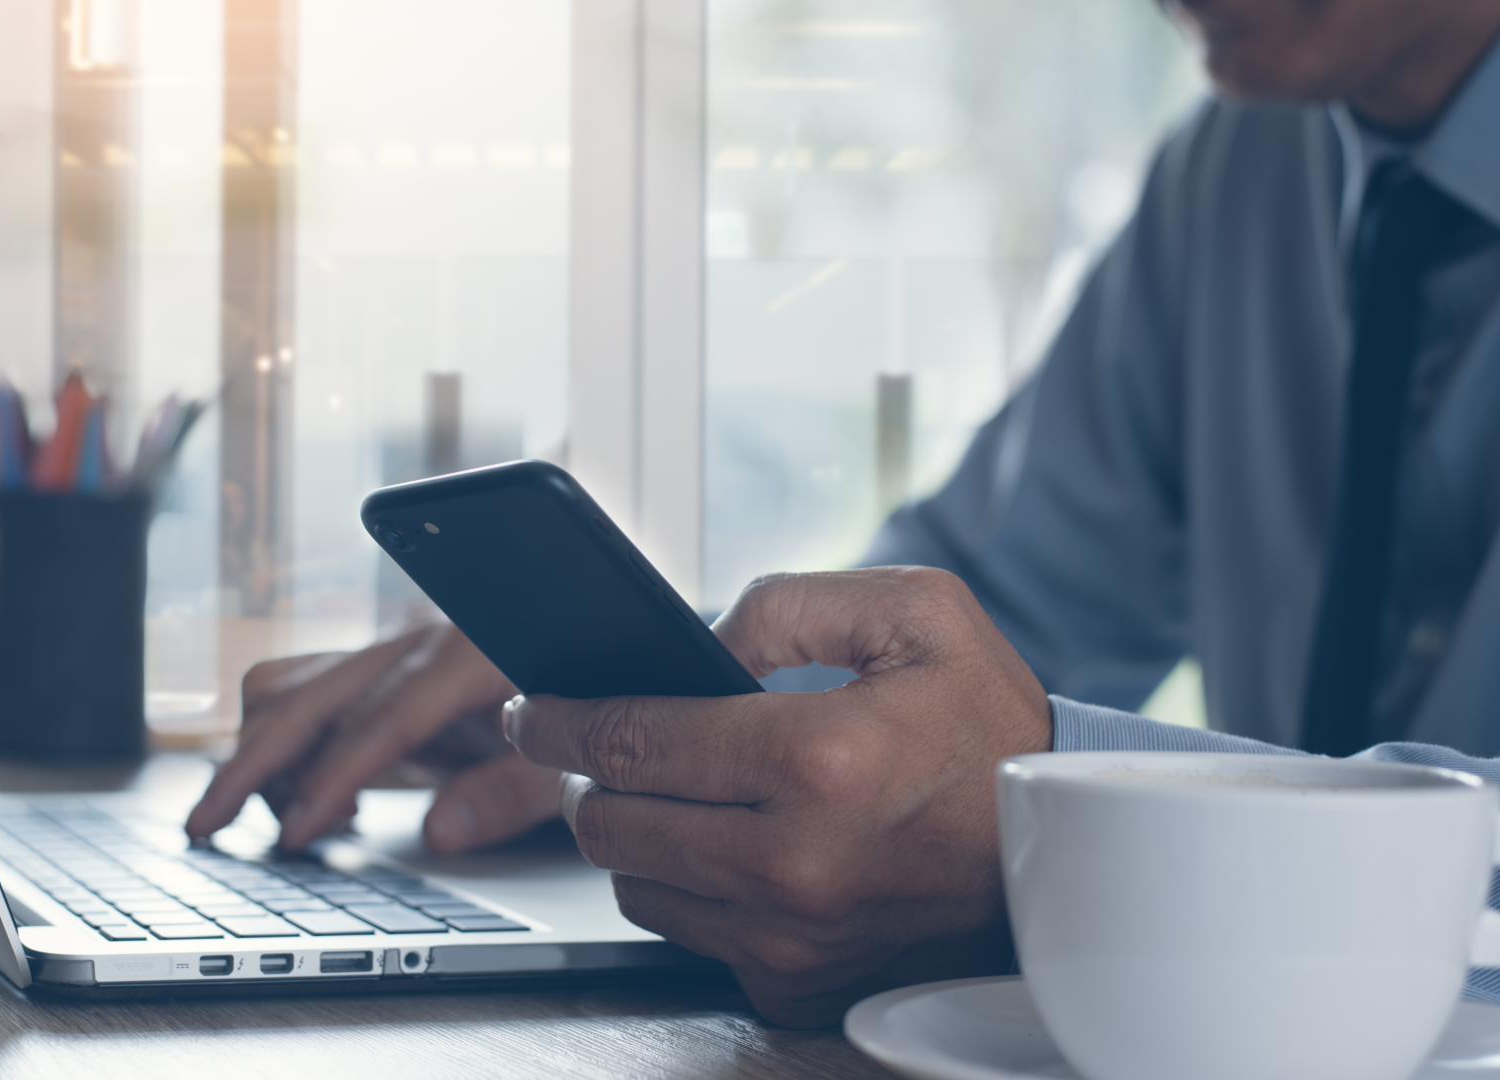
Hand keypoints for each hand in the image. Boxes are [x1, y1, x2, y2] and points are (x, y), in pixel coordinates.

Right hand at [184, 621, 563, 853]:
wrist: (609, 646)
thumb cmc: (601, 700)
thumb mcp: (576, 757)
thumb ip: (512, 793)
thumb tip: (436, 833)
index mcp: (467, 655)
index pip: (380, 720)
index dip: (331, 776)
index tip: (294, 831)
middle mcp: (417, 644)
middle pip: (305, 694)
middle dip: (248, 765)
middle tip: (204, 828)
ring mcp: (394, 655)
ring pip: (292, 686)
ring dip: (264, 752)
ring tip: (286, 828)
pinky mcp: (385, 675)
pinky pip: (311, 698)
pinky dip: (293, 749)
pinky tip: (328, 808)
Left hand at [505, 568, 1050, 1027]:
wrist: (1062, 852)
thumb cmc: (990, 727)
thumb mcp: (916, 613)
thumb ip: (788, 603)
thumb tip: (691, 642)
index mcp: (816, 758)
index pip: (629, 741)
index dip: (558, 721)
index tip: (535, 711)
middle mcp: (794, 861)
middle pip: (610, 824)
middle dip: (586, 777)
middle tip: (601, 747)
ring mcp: (793, 937)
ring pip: (635, 886)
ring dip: (635, 835)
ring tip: (673, 792)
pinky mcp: (798, 985)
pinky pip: (691, 936)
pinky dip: (690, 891)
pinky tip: (728, 848)